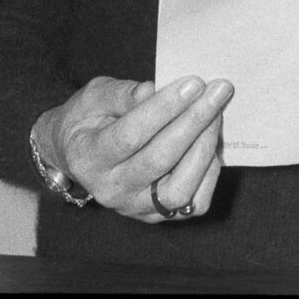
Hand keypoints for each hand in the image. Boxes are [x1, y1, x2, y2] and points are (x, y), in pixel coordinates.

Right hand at [32, 73, 233, 221]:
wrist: (79, 154)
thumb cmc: (89, 117)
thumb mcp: (94, 95)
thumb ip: (121, 93)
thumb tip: (152, 89)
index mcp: (88, 158)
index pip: (131, 135)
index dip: (164, 108)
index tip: (194, 83)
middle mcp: (111, 190)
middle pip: (159, 160)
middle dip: (194, 122)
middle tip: (219, 90)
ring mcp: (135, 207)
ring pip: (178, 190)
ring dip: (204, 148)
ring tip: (218, 113)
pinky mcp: (157, 215)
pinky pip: (192, 204)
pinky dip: (209, 173)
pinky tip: (213, 141)